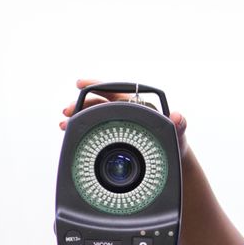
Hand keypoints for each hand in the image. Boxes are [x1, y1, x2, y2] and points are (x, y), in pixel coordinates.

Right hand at [60, 79, 189, 157]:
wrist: (170, 161)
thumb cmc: (174, 143)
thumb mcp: (177, 135)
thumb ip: (179, 125)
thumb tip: (177, 116)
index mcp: (137, 105)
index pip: (114, 89)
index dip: (97, 85)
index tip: (80, 83)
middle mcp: (124, 112)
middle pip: (98, 103)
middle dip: (80, 104)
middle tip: (67, 111)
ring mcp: (117, 125)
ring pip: (92, 117)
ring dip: (76, 118)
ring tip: (64, 125)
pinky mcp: (112, 138)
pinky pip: (94, 131)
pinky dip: (80, 131)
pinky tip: (69, 134)